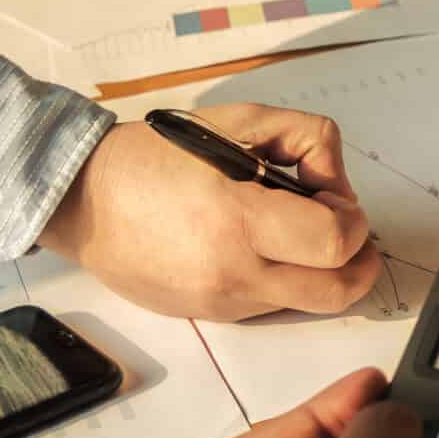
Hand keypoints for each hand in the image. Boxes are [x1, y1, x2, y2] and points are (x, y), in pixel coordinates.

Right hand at [38, 103, 381, 319]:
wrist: (82, 200)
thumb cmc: (156, 155)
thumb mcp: (239, 120)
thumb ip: (307, 140)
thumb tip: (338, 187)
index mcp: (238, 219)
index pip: (336, 242)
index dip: (353, 220)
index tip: (334, 200)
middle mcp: (232, 272)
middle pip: (338, 292)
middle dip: (357, 260)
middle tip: (341, 229)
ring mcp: (220, 303)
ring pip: (307, 304)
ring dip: (320, 271)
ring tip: (292, 232)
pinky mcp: (208, 317)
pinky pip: (270, 307)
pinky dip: (283, 280)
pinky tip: (257, 246)